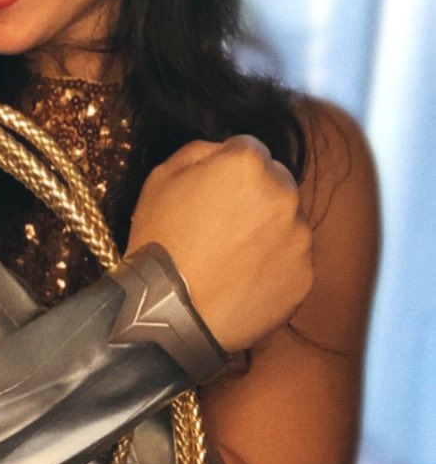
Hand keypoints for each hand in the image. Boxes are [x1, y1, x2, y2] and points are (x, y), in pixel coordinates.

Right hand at [126, 136, 312, 352]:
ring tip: (227, 256)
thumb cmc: (160, 243)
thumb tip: (221, 151)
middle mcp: (283, 195)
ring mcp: (299, 239)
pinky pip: (290, 260)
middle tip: (219, 224)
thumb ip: (199, 152)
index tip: (210, 190)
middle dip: (253, 196)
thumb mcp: (160, 178)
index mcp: (248, 164)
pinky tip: (239, 278)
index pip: (249, 148)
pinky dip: (271, 266)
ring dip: (265, 231)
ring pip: (286, 222)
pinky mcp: (304, 277)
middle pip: (274, 182)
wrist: (170, 314)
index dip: (226, 168)